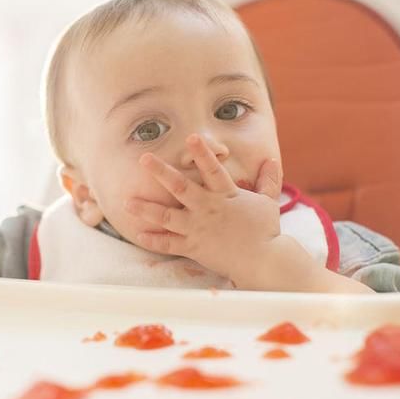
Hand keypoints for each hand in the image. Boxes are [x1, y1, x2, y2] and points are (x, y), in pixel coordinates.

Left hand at [124, 133, 281, 282]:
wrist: (262, 261)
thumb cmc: (266, 232)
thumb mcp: (268, 203)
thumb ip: (268, 181)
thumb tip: (272, 161)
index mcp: (226, 195)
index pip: (212, 169)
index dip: (202, 153)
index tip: (191, 137)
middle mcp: (208, 209)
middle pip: (180, 187)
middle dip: (160, 172)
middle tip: (144, 159)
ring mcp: (198, 228)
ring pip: (167, 216)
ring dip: (146, 209)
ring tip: (127, 202)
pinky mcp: (194, 248)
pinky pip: (169, 244)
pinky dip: (154, 241)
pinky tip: (139, 234)